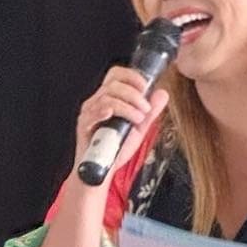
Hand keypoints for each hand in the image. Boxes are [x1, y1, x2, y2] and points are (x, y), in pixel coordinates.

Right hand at [71, 66, 168, 184]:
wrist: (103, 171)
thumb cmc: (116, 149)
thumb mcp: (139, 129)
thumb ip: (150, 112)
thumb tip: (162, 94)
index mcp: (109, 98)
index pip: (117, 75)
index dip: (131, 76)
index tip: (146, 86)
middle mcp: (97, 102)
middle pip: (113, 84)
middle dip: (134, 95)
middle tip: (145, 110)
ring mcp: (89, 113)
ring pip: (107, 98)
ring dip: (127, 107)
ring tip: (138, 120)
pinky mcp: (84, 125)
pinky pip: (93, 112)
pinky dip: (104, 111)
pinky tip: (113, 115)